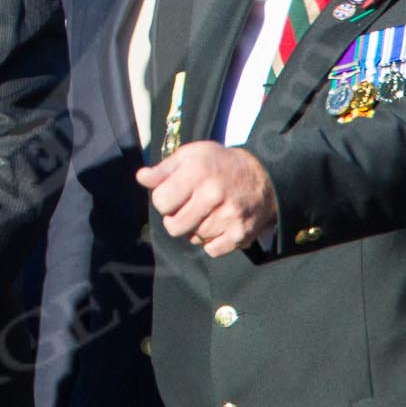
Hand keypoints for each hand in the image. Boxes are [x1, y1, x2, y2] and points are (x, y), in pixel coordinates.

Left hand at [136, 141, 277, 256]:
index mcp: (198, 172)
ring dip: (195, 229)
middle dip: (175, 219)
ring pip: (193, 239)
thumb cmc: (220, 164)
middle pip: (174, 227)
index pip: (161, 202)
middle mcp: (214, 194)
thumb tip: (141, 178)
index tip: (174, 193)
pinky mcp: (241, 234)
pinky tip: (218, 224)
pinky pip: (211, 250)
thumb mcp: (191, 155)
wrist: (264, 176)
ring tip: (207, 212)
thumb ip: (164, 169)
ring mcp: (229, 216)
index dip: (163, 199)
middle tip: (187, 207)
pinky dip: (211, 241)